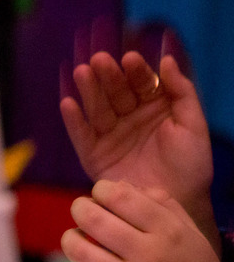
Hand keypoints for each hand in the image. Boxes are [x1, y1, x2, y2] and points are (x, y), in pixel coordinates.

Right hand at [60, 48, 212, 237]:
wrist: (178, 203)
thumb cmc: (190, 165)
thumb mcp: (194, 126)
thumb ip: (183, 92)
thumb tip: (167, 60)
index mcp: (153, 107)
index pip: (142, 83)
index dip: (136, 70)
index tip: (130, 59)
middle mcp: (128, 117)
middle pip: (116, 91)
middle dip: (108, 75)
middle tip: (99, 60)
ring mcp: (109, 135)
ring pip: (97, 108)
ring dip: (88, 90)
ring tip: (81, 72)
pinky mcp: (93, 154)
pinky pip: (81, 135)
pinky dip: (73, 120)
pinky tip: (68, 103)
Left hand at [61, 180, 233, 261]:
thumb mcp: (189, 233)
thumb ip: (160, 203)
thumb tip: (120, 184)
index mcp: (169, 231)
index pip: (119, 195)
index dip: (101, 190)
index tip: (101, 197)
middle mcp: (151, 255)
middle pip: (91, 217)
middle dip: (79, 209)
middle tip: (83, 215)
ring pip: (78, 251)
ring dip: (71, 241)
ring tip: (78, 243)